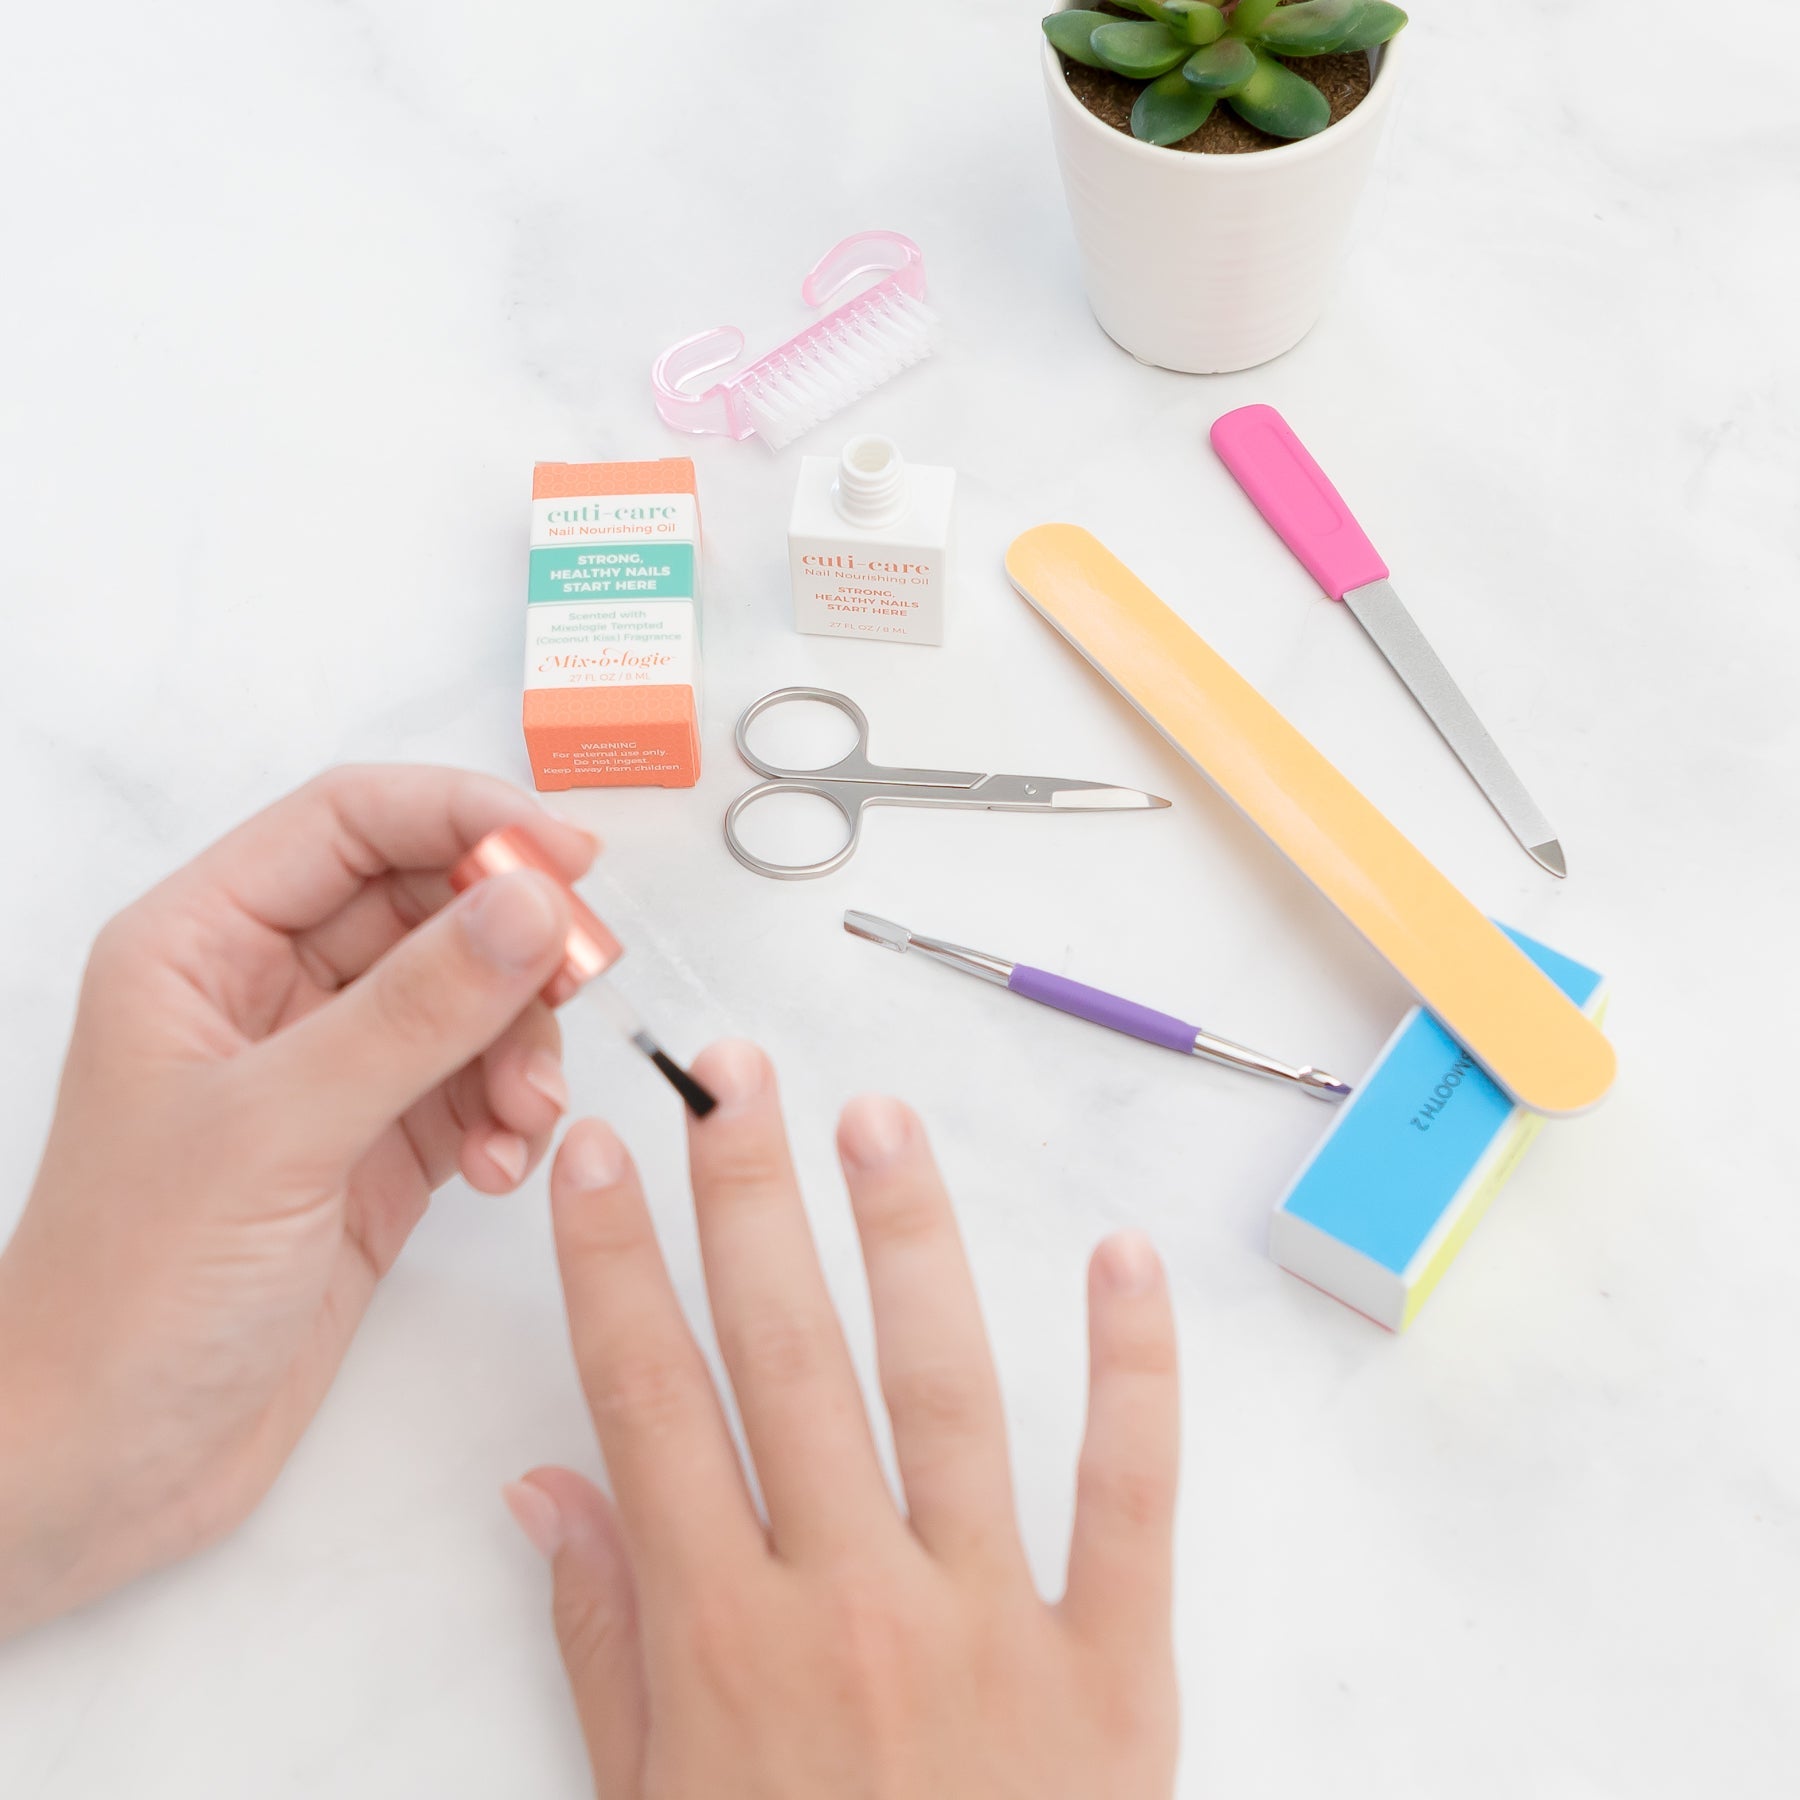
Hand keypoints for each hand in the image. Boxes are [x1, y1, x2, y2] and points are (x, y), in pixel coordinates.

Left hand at [0, 766, 593, 1636]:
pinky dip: (507, 1115)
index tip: (570, 859)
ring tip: (521, 1117)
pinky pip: (475, 1085)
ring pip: (466, 998)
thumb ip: (416, 1009)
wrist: (106, 1466)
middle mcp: (267, 991)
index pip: (349, 823)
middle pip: (426, 906)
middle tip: (579, 987)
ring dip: (517, 1044)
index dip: (464, 819)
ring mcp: (328, 1071)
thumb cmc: (131, 1291)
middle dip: (510, 946)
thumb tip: (534, 900)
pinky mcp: (376, 1147)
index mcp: (201, 945)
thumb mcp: (278, 1131)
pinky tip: (496, 1170)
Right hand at [506, 1041, 1180, 1798]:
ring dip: (905, 1240)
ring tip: (876, 1122)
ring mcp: (992, 1628)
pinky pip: (1130, 1496)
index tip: (603, 1154)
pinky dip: (1134, 1372)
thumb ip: (602, 1645)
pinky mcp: (1115, 1670)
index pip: (647, 1401)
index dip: (615, 1263)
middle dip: (748, 1201)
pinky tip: (1120, 1258)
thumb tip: (546, 1486)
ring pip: (943, 1390)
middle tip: (735, 1078)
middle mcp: (850, 1606)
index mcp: (723, 1641)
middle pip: (785, 1359)